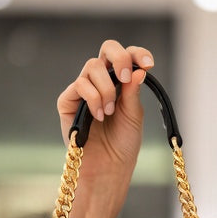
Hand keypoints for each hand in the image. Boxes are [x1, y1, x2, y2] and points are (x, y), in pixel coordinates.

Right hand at [57, 40, 153, 162]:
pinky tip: (99, 116)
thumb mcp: (134, 115)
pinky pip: (79, 85)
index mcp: (120, 81)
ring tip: (109, 112)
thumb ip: (132, 92)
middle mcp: (101, 80)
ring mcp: (83, 89)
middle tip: (125, 78)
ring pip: (92, 66)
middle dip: (119, 59)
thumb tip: (139, 70)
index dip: (137, 54)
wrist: (107, 167)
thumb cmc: (122, 144)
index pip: (127, 56)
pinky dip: (93, 98)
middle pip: (106, 50)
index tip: (149, 64)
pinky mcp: (67, 101)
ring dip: (105, 88)